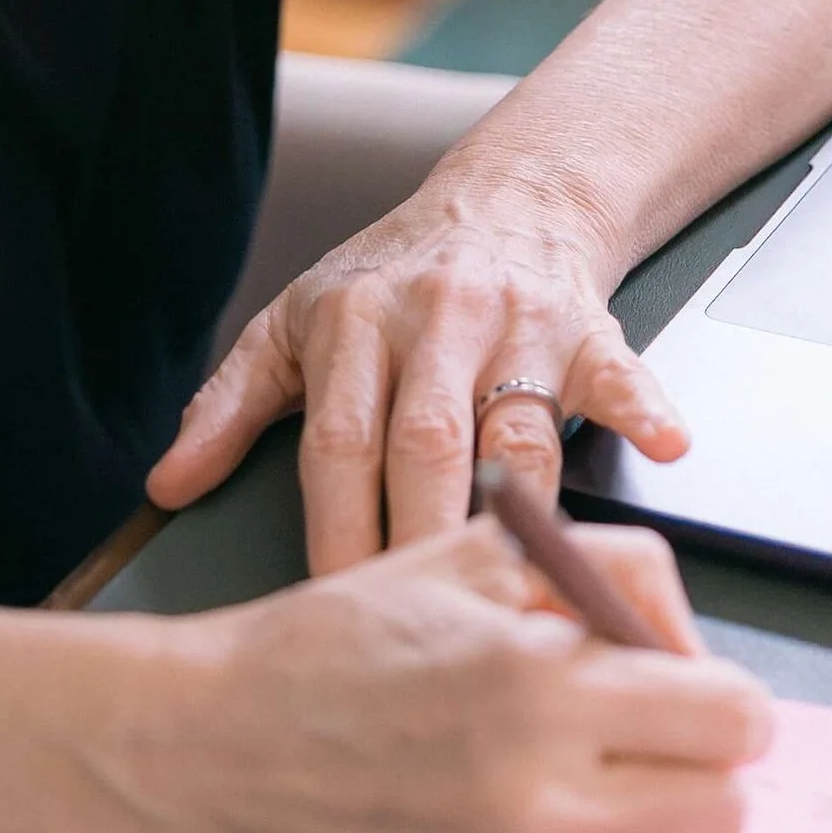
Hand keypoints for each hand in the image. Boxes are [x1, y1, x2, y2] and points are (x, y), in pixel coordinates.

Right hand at [106, 514, 771, 832]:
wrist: (192, 759)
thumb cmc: (325, 652)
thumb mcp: (467, 557)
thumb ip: (606, 572)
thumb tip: (688, 645)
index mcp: (542, 686)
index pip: (735, 719)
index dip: (717, 701)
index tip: (684, 698)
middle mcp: (536, 804)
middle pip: (723, 816)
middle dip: (690, 773)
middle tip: (627, 749)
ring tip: (543, 796)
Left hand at [147, 160, 692, 568]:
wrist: (504, 200)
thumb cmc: (386, 285)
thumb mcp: (292, 327)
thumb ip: (229, 406)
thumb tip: (165, 487)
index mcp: (350, 324)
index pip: (338, 444)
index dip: (338, 531)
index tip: (334, 611)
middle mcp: (432, 320)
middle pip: (427, 444)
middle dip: (420, 538)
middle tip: (420, 632)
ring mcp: (516, 324)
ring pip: (518, 428)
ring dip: (518, 509)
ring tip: (518, 595)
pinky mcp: (588, 328)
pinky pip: (621, 370)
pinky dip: (645, 406)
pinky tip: (666, 444)